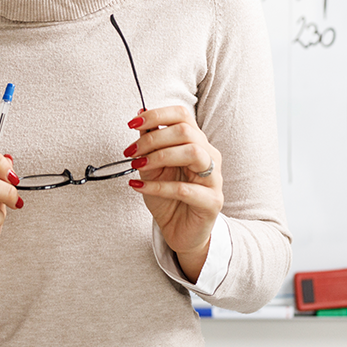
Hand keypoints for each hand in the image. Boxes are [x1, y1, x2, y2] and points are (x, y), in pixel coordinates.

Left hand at [124, 106, 222, 282]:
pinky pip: (185, 189)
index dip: (157, 115)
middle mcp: (210, 156)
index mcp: (197, 143)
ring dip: (160, 156)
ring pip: (193, 153)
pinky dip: (158, 187)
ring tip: (138, 166)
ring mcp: (214, 179)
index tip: (133, 123)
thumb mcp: (152, 167)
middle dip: (153, 138)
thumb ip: (149, 142)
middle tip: (131, 151)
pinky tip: (139, 187)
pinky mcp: (212, 202)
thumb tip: (140, 115)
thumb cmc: (168, 197)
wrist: (179, 231)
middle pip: (187, 132)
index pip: (183, 115)